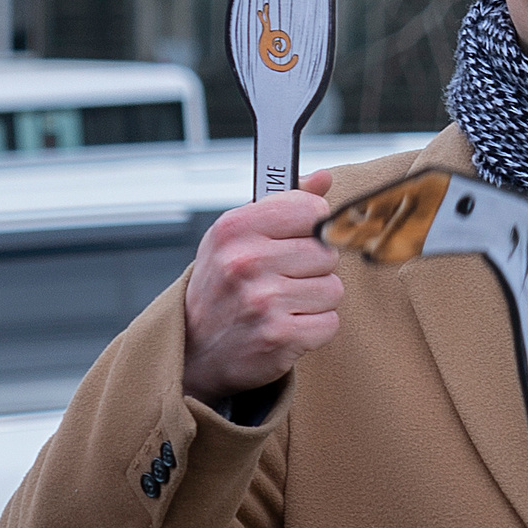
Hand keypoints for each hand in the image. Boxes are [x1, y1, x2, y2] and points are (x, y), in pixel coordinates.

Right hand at [181, 172, 339, 404]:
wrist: (193, 350)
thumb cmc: (221, 288)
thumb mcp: (237, 237)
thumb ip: (283, 204)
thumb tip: (323, 178)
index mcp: (235, 228)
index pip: (311, 210)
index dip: (312, 227)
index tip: (297, 239)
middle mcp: (246, 261)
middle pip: (327, 252)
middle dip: (313, 269)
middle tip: (284, 280)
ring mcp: (262, 301)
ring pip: (333, 289)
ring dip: (315, 301)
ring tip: (283, 305)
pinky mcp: (279, 337)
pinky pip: (330, 323)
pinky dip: (315, 329)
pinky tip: (287, 327)